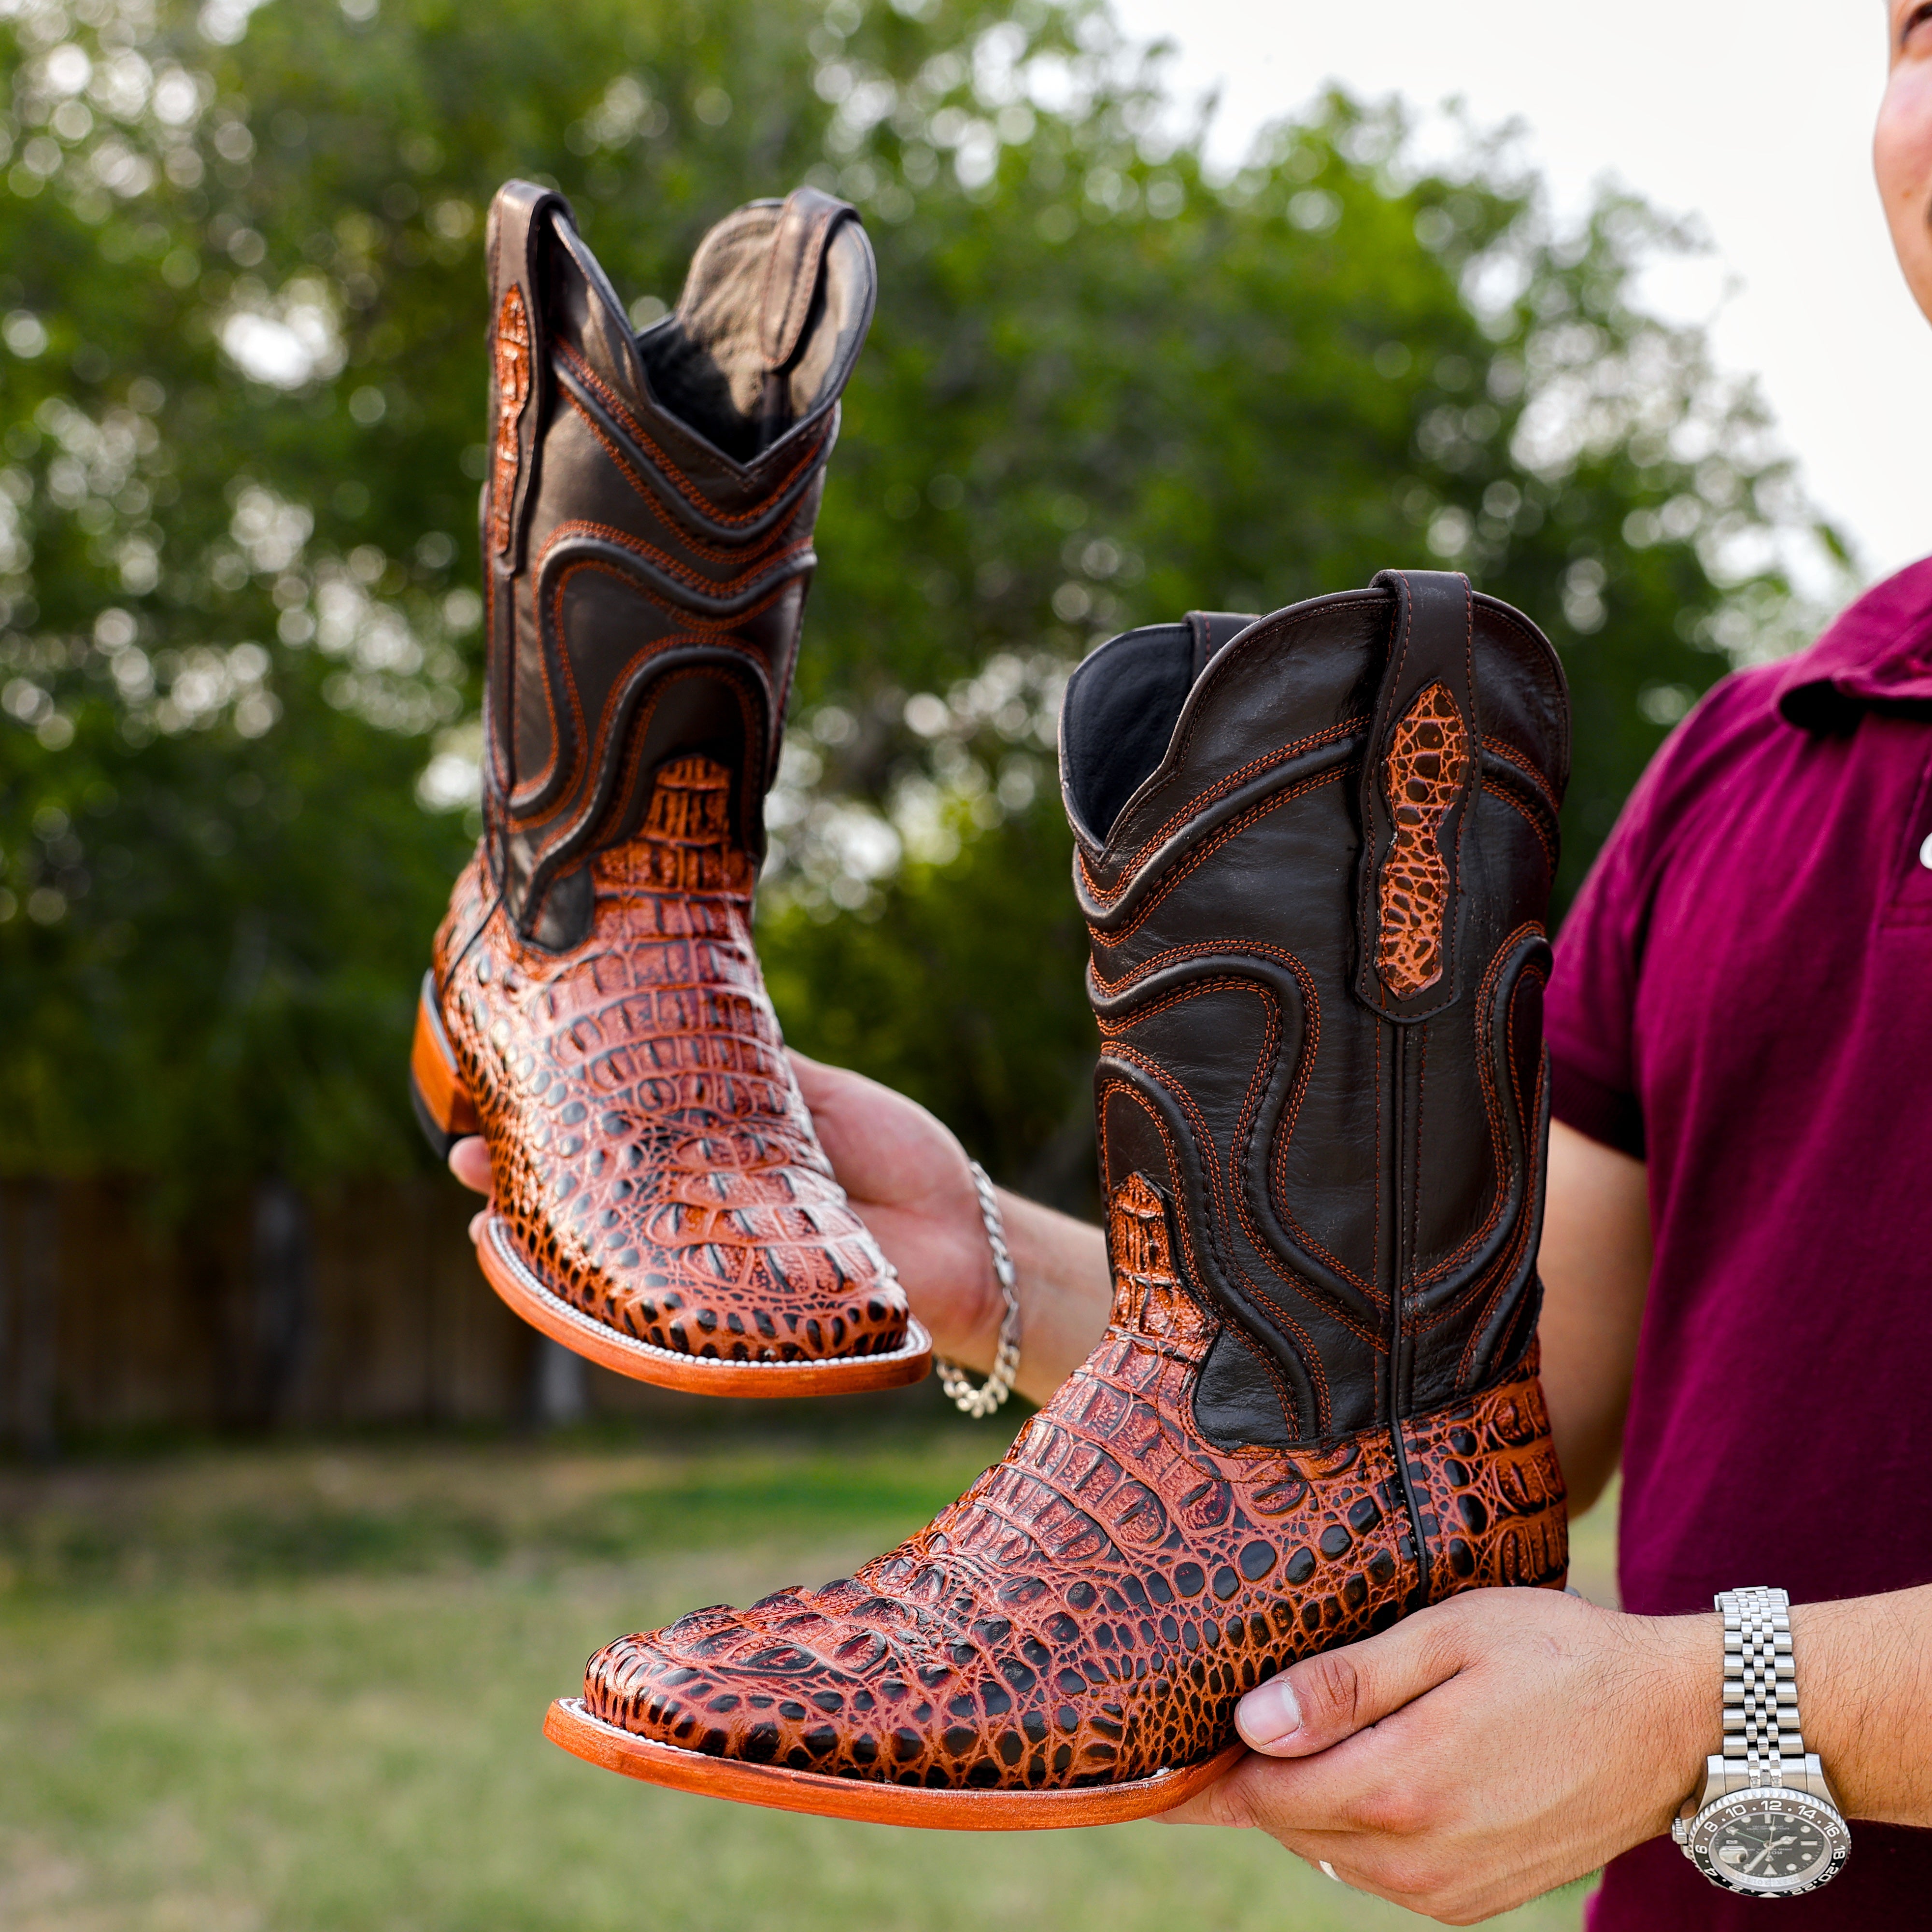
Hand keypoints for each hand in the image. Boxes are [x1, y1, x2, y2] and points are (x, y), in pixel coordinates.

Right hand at [442, 1050, 1002, 1363]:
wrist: (963, 1233)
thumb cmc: (892, 1156)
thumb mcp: (811, 1094)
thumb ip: (748, 1065)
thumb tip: (681, 998)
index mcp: (714, 1153)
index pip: (620, 1130)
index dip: (561, 1115)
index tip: (501, 1089)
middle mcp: (699, 1209)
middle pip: (594, 1190)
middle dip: (524, 1175)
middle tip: (460, 1152)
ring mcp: (711, 1261)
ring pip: (609, 1246)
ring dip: (545, 1231)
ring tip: (481, 1206)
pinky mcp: (735, 1305)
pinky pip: (656, 1298)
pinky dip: (605, 1285)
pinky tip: (555, 1275)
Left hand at [1161, 1587, 1719, 1925]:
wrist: (1676, 1726)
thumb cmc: (1559, 1656)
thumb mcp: (1446, 1637)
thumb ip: (1343, 1685)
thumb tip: (1247, 1723)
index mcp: (1399, 1788)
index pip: (1257, 1793)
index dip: (1200, 1770)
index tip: (1152, 1753)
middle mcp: (1415, 1861)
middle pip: (1287, 1822)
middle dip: (1252, 1775)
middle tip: (1222, 1716)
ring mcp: (1447, 1892)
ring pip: (1330, 1850)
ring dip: (1307, 1797)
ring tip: (1296, 1732)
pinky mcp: (1475, 1902)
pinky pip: (1380, 1870)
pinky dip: (1358, 1824)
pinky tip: (1368, 1765)